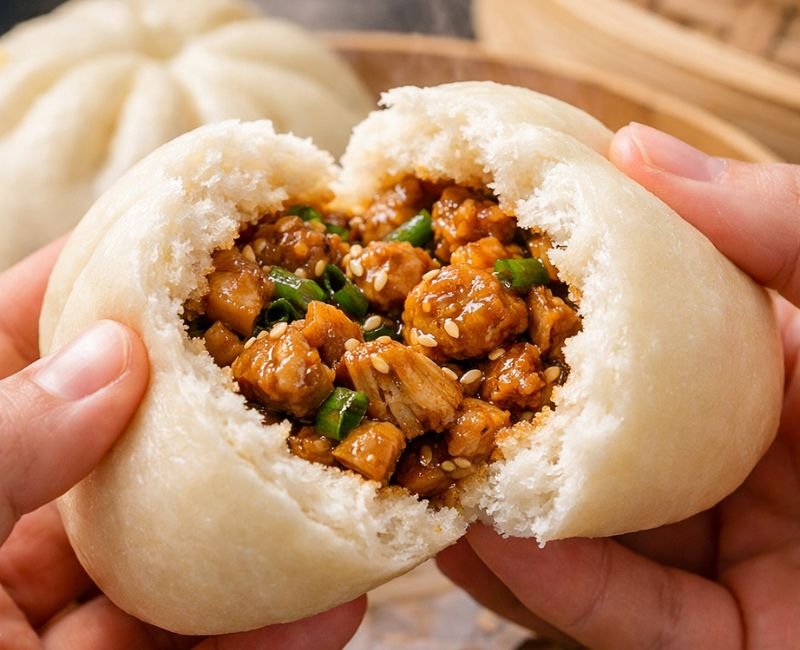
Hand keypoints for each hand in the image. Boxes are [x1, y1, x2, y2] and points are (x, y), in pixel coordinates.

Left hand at [0, 241, 364, 648]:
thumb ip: (4, 440)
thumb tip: (113, 350)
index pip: (28, 348)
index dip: (98, 282)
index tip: (180, 234)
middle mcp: (15, 534)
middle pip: (132, 441)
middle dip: (217, 394)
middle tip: (296, 347)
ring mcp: (68, 617)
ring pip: (190, 548)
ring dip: (277, 514)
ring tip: (350, 468)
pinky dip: (280, 632)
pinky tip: (340, 601)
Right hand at [437, 124, 799, 648]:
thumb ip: (779, 226)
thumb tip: (632, 148)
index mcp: (782, 369)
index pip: (647, 327)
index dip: (558, 302)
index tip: (476, 276)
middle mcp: (749, 460)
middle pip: (608, 433)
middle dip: (513, 413)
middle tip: (428, 380)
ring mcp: (739, 557)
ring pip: (599, 533)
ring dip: (509, 506)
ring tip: (426, 470)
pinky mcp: (730, 644)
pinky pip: (629, 618)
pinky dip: (554, 586)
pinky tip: (481, 545)